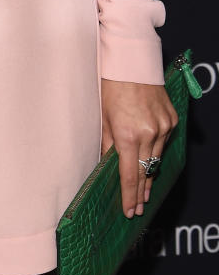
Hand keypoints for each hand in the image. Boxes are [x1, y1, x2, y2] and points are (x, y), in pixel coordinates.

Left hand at [100, 79, 178, 216]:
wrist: (132, 64)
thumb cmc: (111, 88)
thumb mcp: (103, 118)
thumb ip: (108, 145)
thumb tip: (108, 167)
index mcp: (127, 135)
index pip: (130, 175)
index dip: (129, 196)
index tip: (129, 211)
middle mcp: (149, 133)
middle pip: (146, 170)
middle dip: (141, 191)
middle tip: (138, 207)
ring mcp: (163, 126)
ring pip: (156, 157)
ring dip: (149, 173)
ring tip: (143, 190)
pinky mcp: (172, 119)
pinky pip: (164, 141)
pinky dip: (156, 149)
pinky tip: (150, 157)